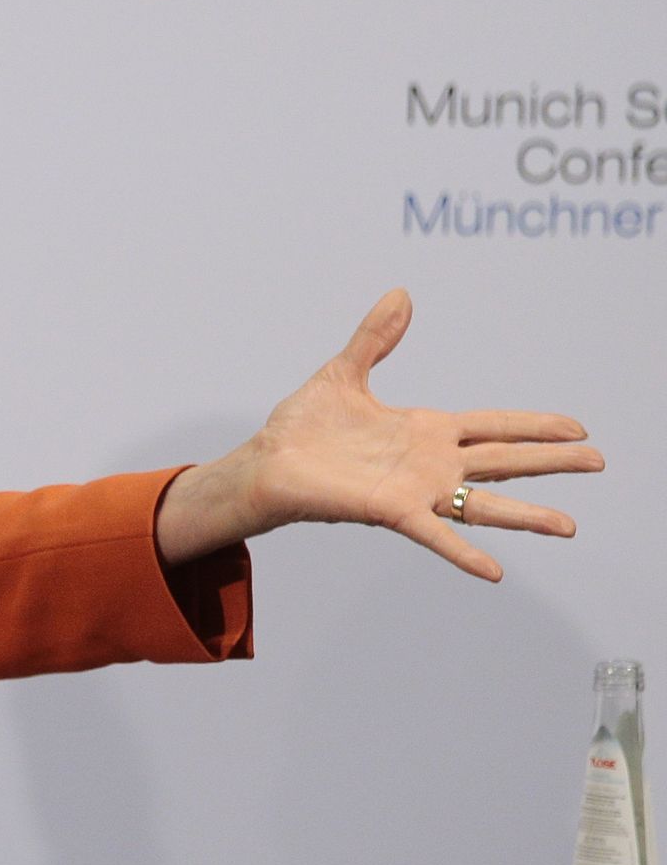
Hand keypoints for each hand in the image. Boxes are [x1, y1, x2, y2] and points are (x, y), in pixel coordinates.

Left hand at [165, 289, 602, 580]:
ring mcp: (414, 490)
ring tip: (569, 526)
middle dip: (551, 462)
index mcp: (425, 429)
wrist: (266, 462)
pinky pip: (434, 534)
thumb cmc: (302, 426)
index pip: (493, 425)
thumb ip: (375, 338)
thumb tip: (400, 294)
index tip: (577, 428)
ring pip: (483, 504)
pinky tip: (494, 571)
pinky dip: (464, 552)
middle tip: (599, 461)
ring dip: (526, 515)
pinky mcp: (389, 511)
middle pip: (504, 461)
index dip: (534, 426)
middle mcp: (430, 463)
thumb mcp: (344, 373)